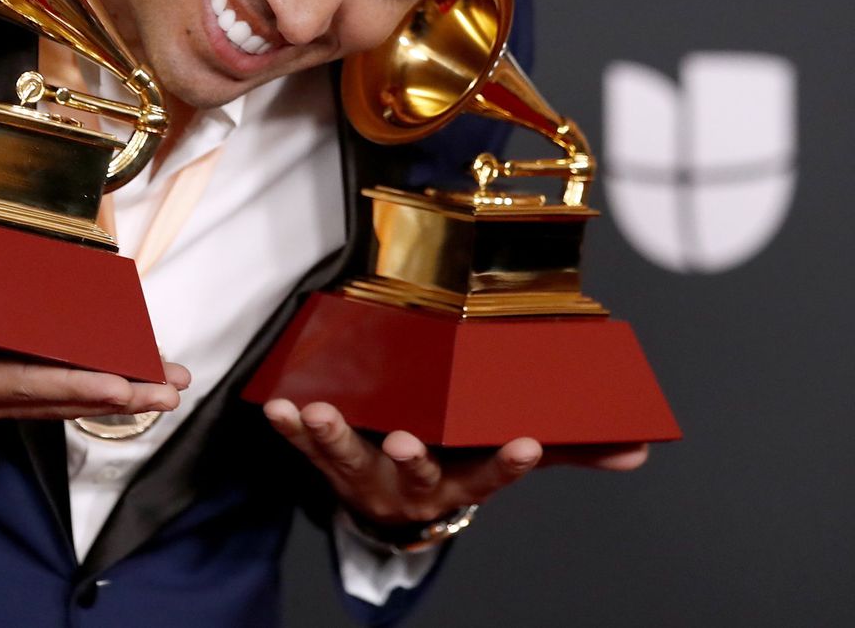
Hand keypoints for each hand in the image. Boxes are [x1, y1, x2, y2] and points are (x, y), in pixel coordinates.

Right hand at [0, 314, 191, 441]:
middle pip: (52, 399)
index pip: (16, 384)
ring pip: (52, 400)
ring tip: (162, 387)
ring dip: (109, 394)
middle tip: (172, 387)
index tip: (119, 383)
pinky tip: (111, 383)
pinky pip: (37, 395)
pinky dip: (79, 389)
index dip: (69, 384)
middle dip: (115, 393)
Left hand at [263, 399, 647, 529]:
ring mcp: (367, 476)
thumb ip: (565, 450)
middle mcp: (414, 483)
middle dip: (409, 458)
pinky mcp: (326, 461)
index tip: (528, 442)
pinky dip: (288, 428)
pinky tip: (278, 406)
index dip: (509, 462)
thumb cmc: (451, 467)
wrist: (389, 510)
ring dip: (333, 437)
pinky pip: (303, 448)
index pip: (492, 475)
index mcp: (461, 481)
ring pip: (349, 461)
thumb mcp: (500, 461)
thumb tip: (637, 451)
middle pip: (413, 473)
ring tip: (317, 412)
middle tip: (405, 442)